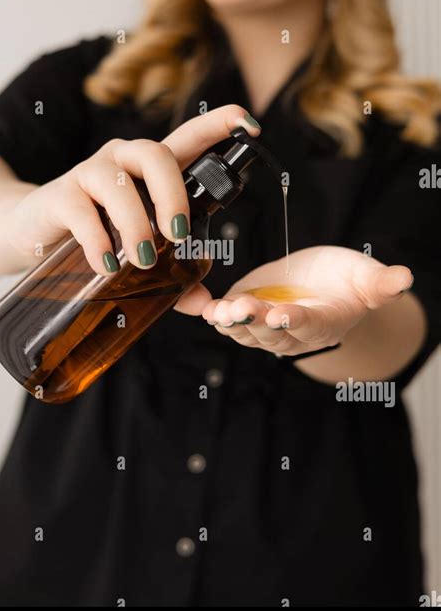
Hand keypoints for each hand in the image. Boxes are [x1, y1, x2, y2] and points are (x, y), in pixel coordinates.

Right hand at [3, 106, 259, 274]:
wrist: (34, 234)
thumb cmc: (97, 236)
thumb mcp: (138, 252)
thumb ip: (174, 277)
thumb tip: (205, 304)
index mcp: (150, 172)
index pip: (187, 138)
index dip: (218, 125)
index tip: (248, 124)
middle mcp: (122, 162)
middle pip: (156, 154)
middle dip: (173, 194)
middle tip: (179, 234)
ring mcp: (90, 174)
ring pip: (118, 184)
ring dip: (135, 224)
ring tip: (141, 260)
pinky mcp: (60, 194)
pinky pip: (82, 211)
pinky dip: (98, 241)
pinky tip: (105, 266)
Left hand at [197, 246, 413, 356]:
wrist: (324, 285)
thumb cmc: (348, 281)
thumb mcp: (367, 277)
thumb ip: (381, 284)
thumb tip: (404, 278)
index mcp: (323, 323)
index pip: (308, 325)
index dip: (294, 322)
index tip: (281, 315)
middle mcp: (292, 332)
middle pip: (271, 332)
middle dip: (254, 321)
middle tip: (241, 309)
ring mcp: (266, 326)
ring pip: (246, 330)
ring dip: (231, 321)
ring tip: (219, 310)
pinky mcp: (247, 313)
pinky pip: (229, 320)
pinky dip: (215, 315)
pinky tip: (205, 307)